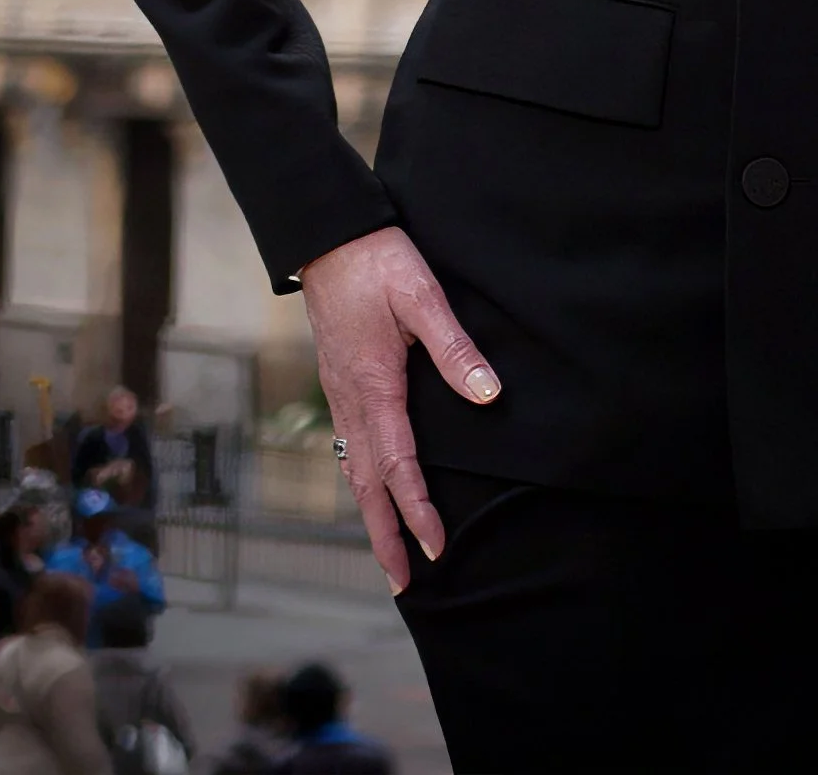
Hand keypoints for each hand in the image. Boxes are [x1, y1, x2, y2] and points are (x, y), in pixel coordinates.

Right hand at [299, 224, 500, 594]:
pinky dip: (361, 480)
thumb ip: (454, 347)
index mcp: (373, 386)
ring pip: (353, 468)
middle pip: (366, 483)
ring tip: (388, 552)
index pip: (397, 464)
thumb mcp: (422, 295)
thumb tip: (488, 396)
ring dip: (371, 513)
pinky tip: (371, 487)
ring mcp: (340, 392)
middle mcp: (351, 399)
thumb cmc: (377, 261)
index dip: (417, 510)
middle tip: (401, 584)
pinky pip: (349, 445)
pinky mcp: (339, 381)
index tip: (435, 547)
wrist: (328, 233)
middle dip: (383, 534)